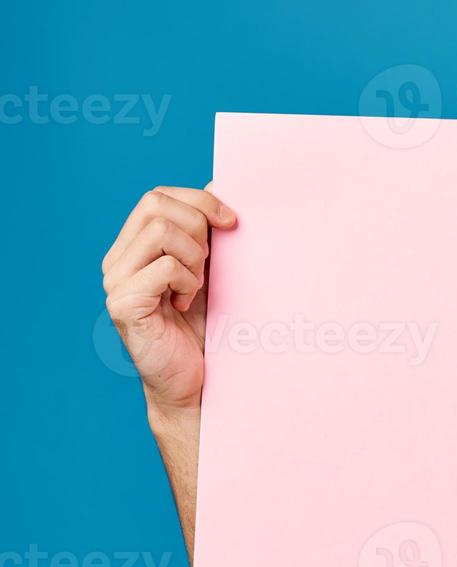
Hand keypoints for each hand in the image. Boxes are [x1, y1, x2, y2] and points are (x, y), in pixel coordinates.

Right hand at [101, 185, 236, 418]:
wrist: (194, 381)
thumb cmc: (203, 324)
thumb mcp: (208, 268)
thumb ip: (206, 230)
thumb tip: (216, 185)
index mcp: (133, 247)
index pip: (157, 196)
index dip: (199, 200)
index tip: (231, 222)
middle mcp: (117, 261)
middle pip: (156, 204)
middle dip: (198, 225)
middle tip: (208, 262)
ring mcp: (116, 282)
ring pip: (161, 230)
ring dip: (194, 255)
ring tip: (195, 285)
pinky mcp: (124, 305)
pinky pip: (165, 267)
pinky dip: (187, 281)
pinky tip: (185, 303)